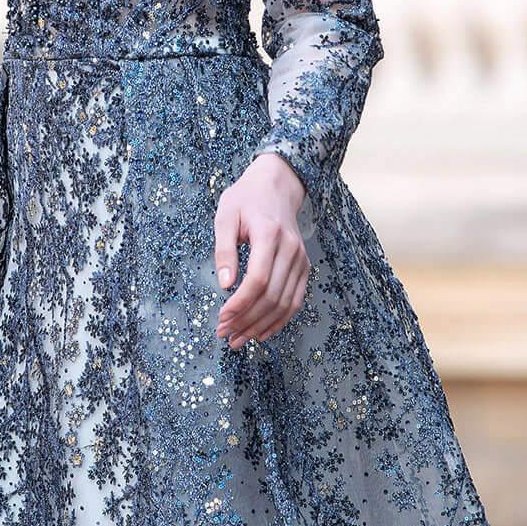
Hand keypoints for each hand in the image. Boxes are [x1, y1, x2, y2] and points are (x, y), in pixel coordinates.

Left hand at [214, 152, 310, 349]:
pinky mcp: (304, 268)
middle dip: (246, 321)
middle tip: (224, 334)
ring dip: (261, 326)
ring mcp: (301, 260)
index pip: (258, 280)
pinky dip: (280, 321)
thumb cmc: (246, 200)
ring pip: (285, 304)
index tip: (221, 318)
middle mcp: (291, 250)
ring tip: (238, 339)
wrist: (277, 186)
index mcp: (270, 235)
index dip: (240, 304)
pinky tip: (261, 333)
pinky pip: (295, 301)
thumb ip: (224, 250)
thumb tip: (225, 285)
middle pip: (272, 296)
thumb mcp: (225, 216)